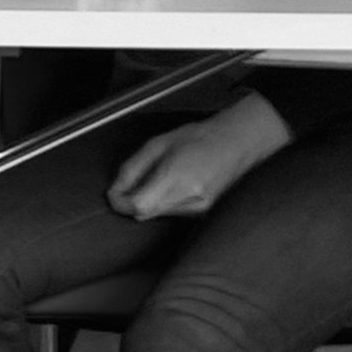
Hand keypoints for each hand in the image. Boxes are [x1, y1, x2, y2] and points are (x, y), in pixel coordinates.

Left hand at [106, 96, 290, 221]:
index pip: (138, 205)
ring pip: (156, 214)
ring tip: (163, 176)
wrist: (236, 142)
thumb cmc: (199, 138)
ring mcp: (199, 209)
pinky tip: (176, 183)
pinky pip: (171, 212)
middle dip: (133, 199)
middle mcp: (190, 198)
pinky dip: (164, 201)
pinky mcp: (203, 213)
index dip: (121, 202)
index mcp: (177, 178)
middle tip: (137, 179)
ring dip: (149, 199)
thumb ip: (132, 170)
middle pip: (144, 212)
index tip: (116, 192)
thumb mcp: (157, 145)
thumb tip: (114, 191)